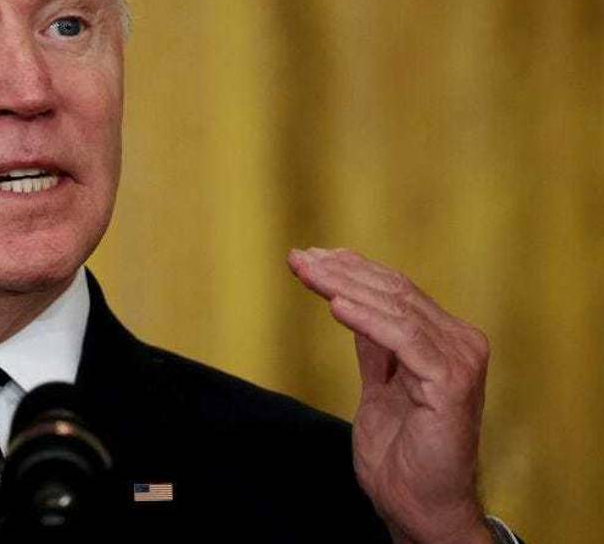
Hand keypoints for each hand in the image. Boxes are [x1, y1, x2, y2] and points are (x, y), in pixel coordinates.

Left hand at [287, 248, 491, 543]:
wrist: (417, 504)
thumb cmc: (402, 454)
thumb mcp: (379, 388)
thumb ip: (375, 348)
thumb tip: (351, 303)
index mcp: (445, 342)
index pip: (395, 292)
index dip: (352, 270)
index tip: (310, 257)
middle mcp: (460, 344)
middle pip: (394, 292)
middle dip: (341, 271)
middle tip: (299, 258)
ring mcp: (460, 361)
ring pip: (396, 308)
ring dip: (346, 286)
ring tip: (308, 273)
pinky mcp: (452, 381)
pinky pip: (403, 338)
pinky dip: (367, 319)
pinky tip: (335, 304)